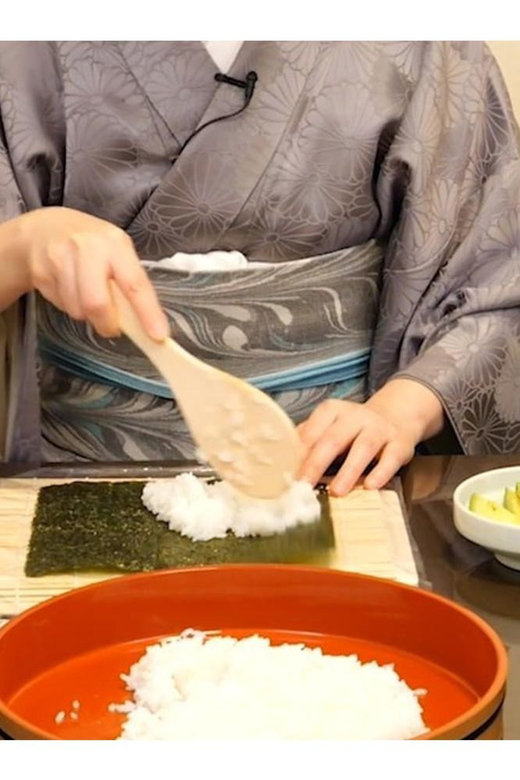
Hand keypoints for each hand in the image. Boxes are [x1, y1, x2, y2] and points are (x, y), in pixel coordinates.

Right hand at [14, 207, 168, 338]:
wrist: (43, 229)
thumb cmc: (88, 245)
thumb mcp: (115, 251)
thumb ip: (129, 282)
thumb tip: (144, 322)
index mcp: (115, 244)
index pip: (135, 284)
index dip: (147, 313)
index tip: (158, 335)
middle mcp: (88, 248)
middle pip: (97, 303)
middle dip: (106, 324)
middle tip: (111, 327)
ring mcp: (60, 258)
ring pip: (77, 309)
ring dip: (85, 314)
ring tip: (85, 295)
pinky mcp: (40, 271)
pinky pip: (60, 305)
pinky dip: (68, 305)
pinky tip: (68, 288)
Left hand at [297, 379, 443, 495]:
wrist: (396, 416)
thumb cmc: (353, 429)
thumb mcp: (330, 427)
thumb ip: (309, 441)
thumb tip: (285, 465)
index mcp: (333, 411)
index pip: (313, 429)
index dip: (299, 452)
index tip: (289, 474)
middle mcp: (356, 416)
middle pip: (334, 438)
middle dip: (317, 463)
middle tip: (305, 485)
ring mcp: (379, 428)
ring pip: (363, 447)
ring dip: (349, 470)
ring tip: (337, 491)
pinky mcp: (400, 443)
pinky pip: (391, 457)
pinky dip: (381, 472)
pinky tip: (370, 486)